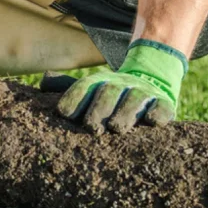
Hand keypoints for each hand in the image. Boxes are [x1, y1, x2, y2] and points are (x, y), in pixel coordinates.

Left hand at [56, 39, 186, 133]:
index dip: (73, 98)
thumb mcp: (90, 88)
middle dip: (99, 108)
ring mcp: (143, 93)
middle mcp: (121, 84)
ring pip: (135, 99)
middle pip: (109, 92)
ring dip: (126, 112)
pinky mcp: (164, 103)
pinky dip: (158, 113)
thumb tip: (43, 82)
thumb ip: (66, 87)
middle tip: (92, 127)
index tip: (63, 114)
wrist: (152, 79)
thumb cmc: (111, 93)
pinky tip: (151, 121)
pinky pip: (163, 106)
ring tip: (117, 128)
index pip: (84, 86)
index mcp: (100, 81)